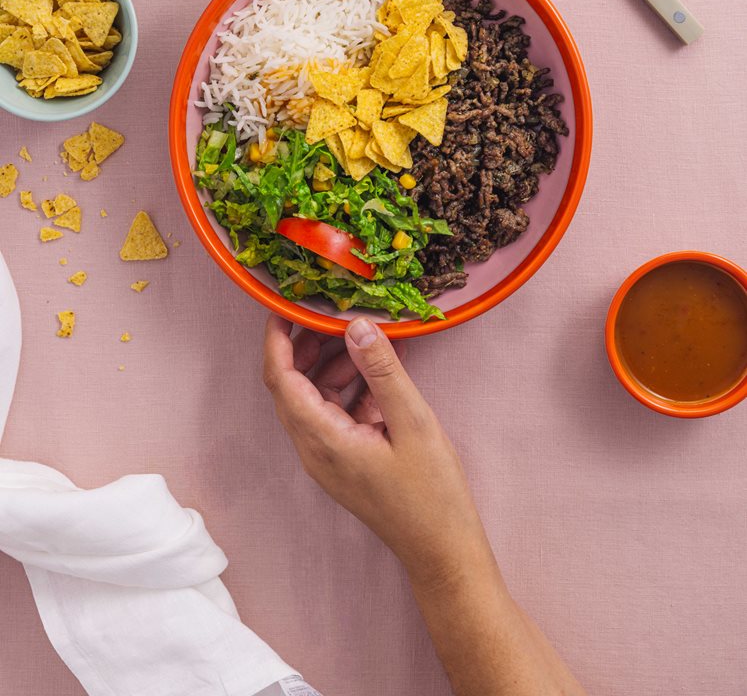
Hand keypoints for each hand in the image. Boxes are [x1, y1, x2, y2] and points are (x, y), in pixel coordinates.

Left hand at [263, 314, 489, 583]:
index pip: (280, 379)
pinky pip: (336, 413)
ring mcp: (328, 457)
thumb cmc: (431, 494)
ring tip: (365, 336)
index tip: (286, 302)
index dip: (278, 338)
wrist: (443, 551)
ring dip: (334, 364)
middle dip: (306, 344)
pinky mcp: (345, 460)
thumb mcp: (412, 422)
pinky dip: (353, 388)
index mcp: (321, 440)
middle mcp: (314, 449)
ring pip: (315, 397)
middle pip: (292, 386)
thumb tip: (356, 325)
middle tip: (330, 311)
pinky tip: (385, 370)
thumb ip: (382, 371)